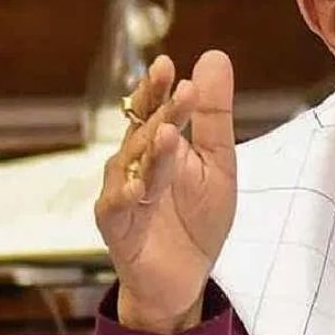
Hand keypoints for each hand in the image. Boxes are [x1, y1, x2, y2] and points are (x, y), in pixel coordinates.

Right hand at [93, 51, 236, 333]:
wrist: (185, 278)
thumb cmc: (197, 217)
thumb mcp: (218, 162)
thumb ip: (214, 116)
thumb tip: (213, 56)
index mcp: (158, 144)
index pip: (155, 108)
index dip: (158, 87)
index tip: (168, 64)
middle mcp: (135, 163)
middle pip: (144, 130)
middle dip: (161, 109)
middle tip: (179, 87)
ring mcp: (123, 193)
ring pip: (133, 166)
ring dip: (150, 150)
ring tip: (168, 133)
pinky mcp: (117, 227)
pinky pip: (117, 208)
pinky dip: (127, 197)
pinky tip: (140, 188)